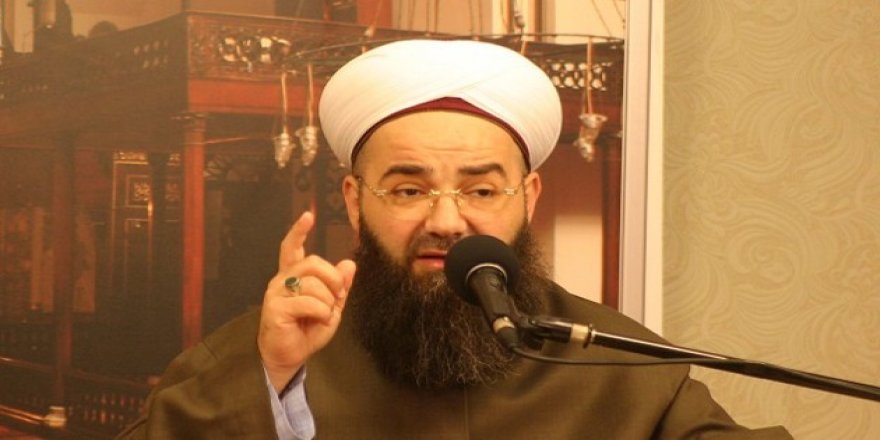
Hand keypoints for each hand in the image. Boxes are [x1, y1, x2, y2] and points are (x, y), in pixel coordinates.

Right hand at [258, 211, 356, 392]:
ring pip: (314, 284)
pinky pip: (308, 301)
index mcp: (293, 275)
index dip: (299, 231)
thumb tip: (350, 264)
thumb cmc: (307, 330)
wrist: (288, 356)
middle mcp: (282, 279)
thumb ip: (339, 286)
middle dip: (333, 279)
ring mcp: (276, 292)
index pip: (292, 247)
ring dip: (328, 302)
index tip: (308, 216)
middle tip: (336, 297)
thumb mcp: (330, 307)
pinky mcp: (275, 307)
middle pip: (313, 263)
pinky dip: (321, 312)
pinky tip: (316, 320)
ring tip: (322, 315)